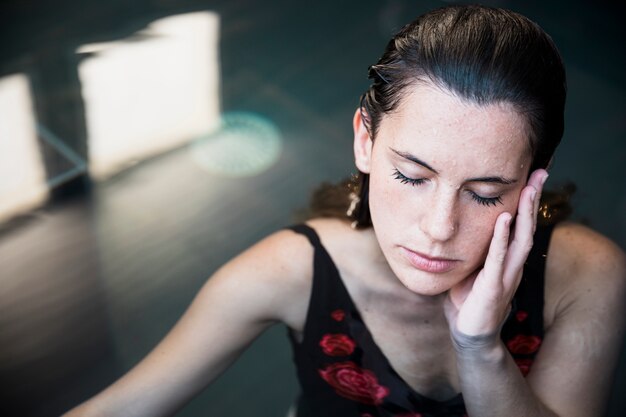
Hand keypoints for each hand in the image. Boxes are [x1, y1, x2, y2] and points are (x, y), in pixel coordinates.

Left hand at [444, 169, 548, 348]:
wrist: (468, 335)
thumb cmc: (468, 300)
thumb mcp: (471, 267)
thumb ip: (474, 248)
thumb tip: (459, 223)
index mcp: (507, 259)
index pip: (521, 225)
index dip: (527, 201)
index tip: (531, 174)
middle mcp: (512, 265)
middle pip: (528, 226)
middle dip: (534, 199)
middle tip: (541, 171)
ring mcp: (506, 276)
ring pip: (521, 239)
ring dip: (525, 213)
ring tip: (529, 189)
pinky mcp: (493, 287)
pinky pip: (499, 259)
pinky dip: (502, 238)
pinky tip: (504, 219)